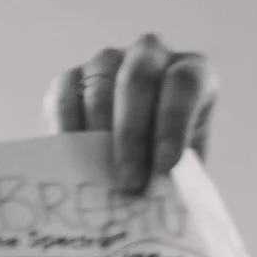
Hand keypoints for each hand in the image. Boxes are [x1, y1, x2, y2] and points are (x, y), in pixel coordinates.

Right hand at [45, 34, 218, 197]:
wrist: (137, 162)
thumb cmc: (170, 166)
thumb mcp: (186, 168)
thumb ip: (179, 177)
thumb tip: (161, 202)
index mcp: (192, 71)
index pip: (183, 84)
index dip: (173, 123)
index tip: (165, 167)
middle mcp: (150, 54)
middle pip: (138, 79)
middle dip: (132, 134)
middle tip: (129, 181)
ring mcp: (108, 60)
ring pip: (100, 87)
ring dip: (101, 138)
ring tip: (103, 180)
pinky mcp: (71, 78)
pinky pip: (64, 96)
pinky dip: (68, 130)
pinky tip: (74, 161)